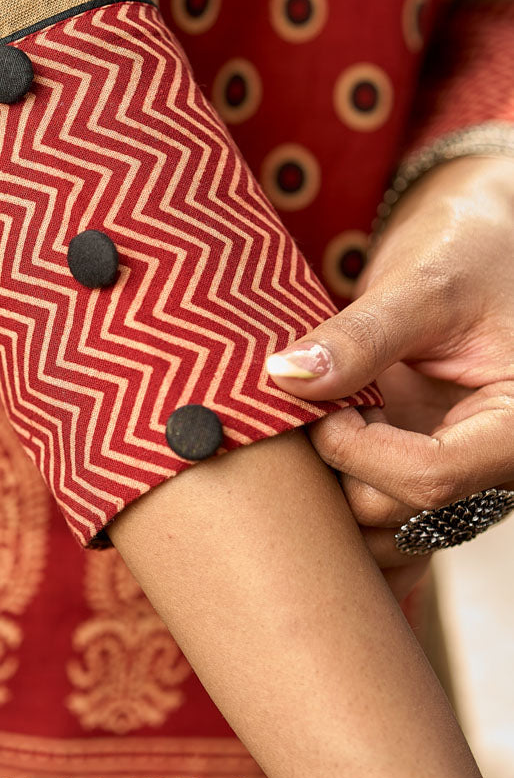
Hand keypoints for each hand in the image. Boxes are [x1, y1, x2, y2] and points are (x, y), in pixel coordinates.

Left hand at [263, 154, 513, 600]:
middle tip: (302, 406)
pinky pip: (378, 522)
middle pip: (394, 514)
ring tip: (312, 420)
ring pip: (377, 529)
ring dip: (328, 488)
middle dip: (334, 467)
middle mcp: (494, 469)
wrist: (480, 247)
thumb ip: (360, 336)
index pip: (429, 479)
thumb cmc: (472, 252)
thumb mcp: (423, 285)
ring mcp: (457, 479)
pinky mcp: (422, 473)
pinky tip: (319, 445)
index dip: (354, 447)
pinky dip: (337, 497)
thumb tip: (284, 378)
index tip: (318, 401)